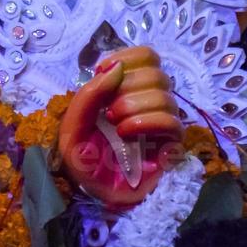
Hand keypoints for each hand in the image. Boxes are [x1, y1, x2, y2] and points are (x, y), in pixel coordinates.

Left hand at [58, 46, 183, 207]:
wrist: (88, 190)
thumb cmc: (80, 155)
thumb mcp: (73, 122)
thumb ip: (91, 93)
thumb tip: (116, 67)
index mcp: (126, 88)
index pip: (147, 56)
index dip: (128, 58)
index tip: (103, 74)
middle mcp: (149, 101)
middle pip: (157, 73)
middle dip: (127, 88)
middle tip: (108, 110)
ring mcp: (162, 123)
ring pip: (165, 96)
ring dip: (134, 107)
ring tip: (115, 125)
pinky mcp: (172, 145)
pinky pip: (173, 122)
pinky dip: (147, 122)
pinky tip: (126, 133)